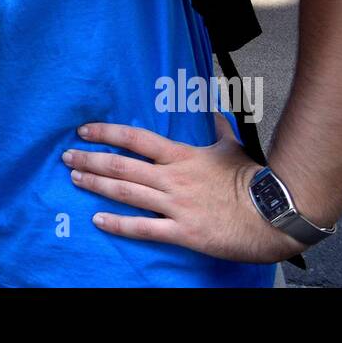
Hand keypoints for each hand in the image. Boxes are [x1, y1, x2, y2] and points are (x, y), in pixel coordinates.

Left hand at [62, 112, 310, 263]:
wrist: (274, 213)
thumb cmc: (255, 181)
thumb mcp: (233, 147)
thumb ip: (219, 128)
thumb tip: (213, 110)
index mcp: (183, 156)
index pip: (136, 138)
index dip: (107, 133)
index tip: (85, 131)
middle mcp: (173, 178)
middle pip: (122, 165)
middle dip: (91, 159)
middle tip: (67, 157)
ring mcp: (176, 205)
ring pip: (126, 193)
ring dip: (97, 185)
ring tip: (75, 179)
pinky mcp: (183, 231)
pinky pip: (143, 228)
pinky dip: (118, 224)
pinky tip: (98, 220)